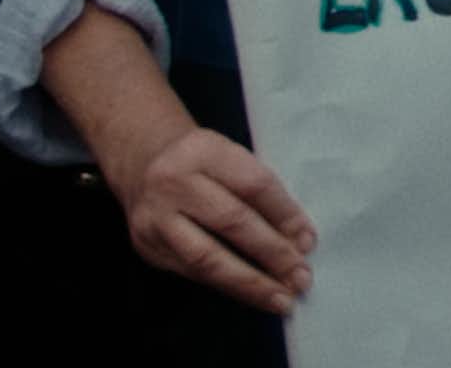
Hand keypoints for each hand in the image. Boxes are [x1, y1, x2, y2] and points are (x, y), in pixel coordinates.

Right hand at [106, 124, 314, 314]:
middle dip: (272, 254)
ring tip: (280, 298)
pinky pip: (191, 272)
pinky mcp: (146, 246)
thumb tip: (299, 240)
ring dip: (249, 282)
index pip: (254, 185)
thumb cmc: (204, 162)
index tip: (309, 243)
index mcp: (204, 151)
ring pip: (206, 256)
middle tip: (301, 278)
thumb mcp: (231, 157)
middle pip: (231, 222)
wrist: (141, 162)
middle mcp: (173, 183)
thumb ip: (262, 190)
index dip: (285, 215)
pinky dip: (226, 285)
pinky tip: (251, 293)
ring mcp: (155, 217)